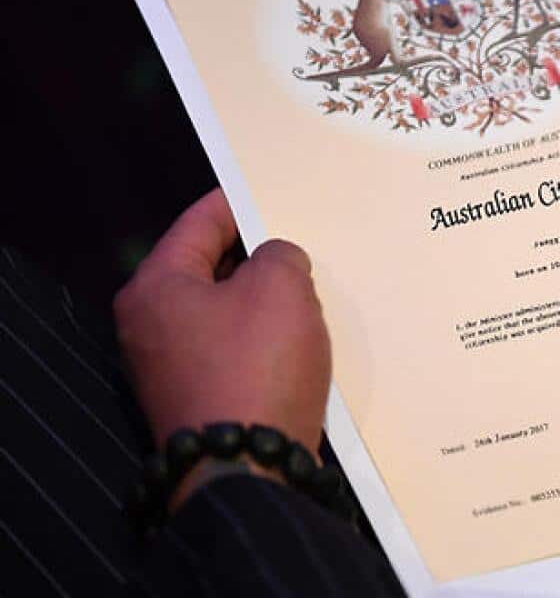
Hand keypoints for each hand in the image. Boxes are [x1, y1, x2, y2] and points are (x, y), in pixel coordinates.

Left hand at [114, 189, 331, 456]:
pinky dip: (264, 340)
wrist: (247, 467)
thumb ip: (280, 255)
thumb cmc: (257, 365)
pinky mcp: (198, 400)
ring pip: (224, 314)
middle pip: (208, 270)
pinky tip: (300, 339)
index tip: (267, 190)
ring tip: (310, 290)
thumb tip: (275, 263)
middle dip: (255, 257)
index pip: (197, 225)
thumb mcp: (281, 287)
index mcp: (155, 287)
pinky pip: (233, 352)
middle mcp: (149, 326)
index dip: (236, 203)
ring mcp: (169, 368)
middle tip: (298, 241)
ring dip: (265, 302)